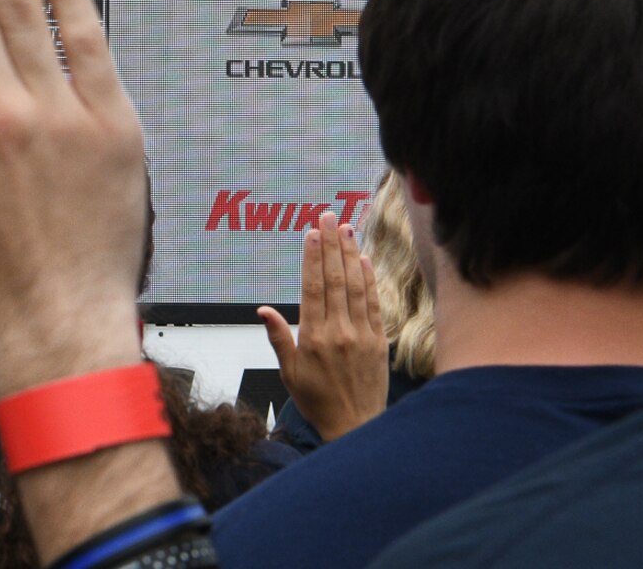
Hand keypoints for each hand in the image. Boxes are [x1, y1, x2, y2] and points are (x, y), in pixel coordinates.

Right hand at [259, 211, 389, 441]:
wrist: (355, 425)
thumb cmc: (317, 400)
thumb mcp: (288, 372)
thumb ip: (278, 337)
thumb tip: (264, 310)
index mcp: (312, 338)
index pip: (312, 288)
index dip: (312, 258)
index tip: (311, 233)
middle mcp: (338, 332)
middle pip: (334, 280)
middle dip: (330, 246)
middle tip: (328, 217)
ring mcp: (361, 335)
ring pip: (354, 287)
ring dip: (350, 255)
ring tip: (346, 229)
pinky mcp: (379, 341)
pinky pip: (373, 305)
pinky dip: (369, 281)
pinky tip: (364, 261)